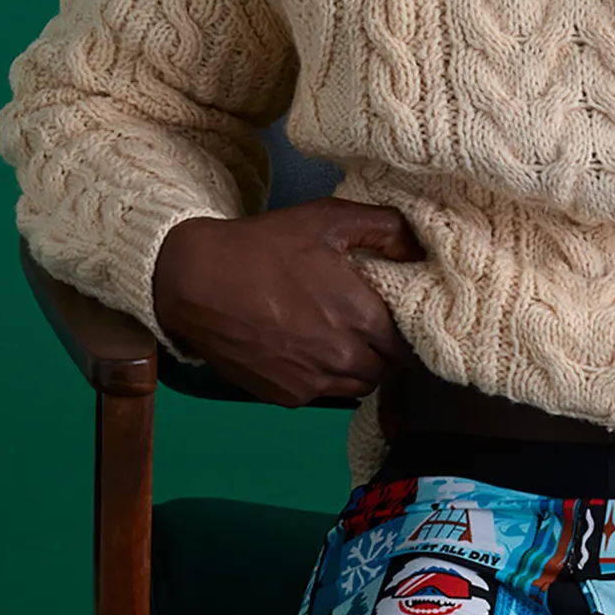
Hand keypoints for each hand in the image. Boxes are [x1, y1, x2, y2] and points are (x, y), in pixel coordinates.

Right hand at [151, 200, 424, 406]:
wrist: (196, 281)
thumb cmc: (263, 247)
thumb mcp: (326, 219)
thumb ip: (384, 228)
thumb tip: (418, 248)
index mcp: (363, 317)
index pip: (409, 346)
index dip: (405, 333)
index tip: (394, 319)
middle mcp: (344, 358)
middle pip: (387, 370)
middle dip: (383, 352)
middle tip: (366, 327)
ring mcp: (314, 383)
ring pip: (356, 386)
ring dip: (355, 368)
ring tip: (337, 339)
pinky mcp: (285, 396)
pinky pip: (321, 394)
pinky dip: (322, 378)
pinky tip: (304, 349)